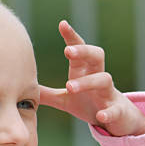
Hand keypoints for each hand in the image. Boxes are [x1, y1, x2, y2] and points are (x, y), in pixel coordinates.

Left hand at [40, 21, 144, 136]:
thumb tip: (26, 88)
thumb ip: (48, 94)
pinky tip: (100, 116)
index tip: (62, 24)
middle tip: (67, 51)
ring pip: (104, 79)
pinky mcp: (117, 111)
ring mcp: (109, 93)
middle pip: (97, 55)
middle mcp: (98, 77)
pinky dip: (108, 112)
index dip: (72, 36)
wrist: (118, 121)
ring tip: (69, 87)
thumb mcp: (66, 100)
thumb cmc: (90, 104)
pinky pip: (115, 110)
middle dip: (83, 51)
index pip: (80, 49)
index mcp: (85, 72)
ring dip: (88, 82)